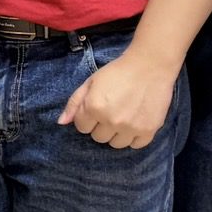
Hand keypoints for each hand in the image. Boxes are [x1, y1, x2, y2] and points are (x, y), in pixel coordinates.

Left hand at [60, 46, 179, 149]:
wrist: (150, 66)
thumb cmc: (117, 72)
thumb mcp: (90, 82)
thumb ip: (74, 103)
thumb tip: (61, 122)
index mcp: (94, 107)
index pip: (82, 127)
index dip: (87, 118)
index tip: (96, 108)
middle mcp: (112, 120)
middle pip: (98, 137)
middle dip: (101, 126)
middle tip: (111, 111)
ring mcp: (131, 127)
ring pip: (116, 144)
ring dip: (117, 134)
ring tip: (123, 117)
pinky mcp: (149, 130)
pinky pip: (136, 145)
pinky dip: (134, 137)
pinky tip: (135, 123)